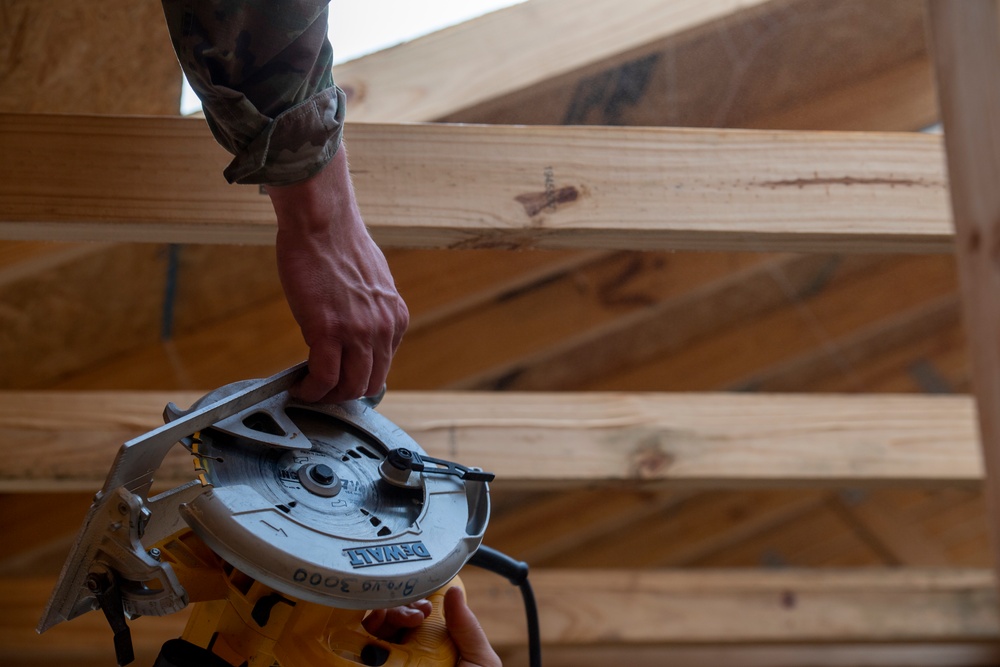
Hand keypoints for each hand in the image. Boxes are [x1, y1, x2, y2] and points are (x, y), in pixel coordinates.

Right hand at [267, 145, 408, 402]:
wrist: (323, 223)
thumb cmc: (338, 245)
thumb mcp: (371, 284)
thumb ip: (370, 311)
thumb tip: (356, 330)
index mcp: (396, 318)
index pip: (383, 366)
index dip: (359, 379)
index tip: (340, 380)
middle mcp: (384, 329)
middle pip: (370, 384)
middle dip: (344, 394)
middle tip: (321, 391)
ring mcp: (358, 333)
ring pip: (348, 387)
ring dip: (327, 396)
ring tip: (308, 390)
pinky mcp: (328, 331)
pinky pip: (323, 377)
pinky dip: (310, 390)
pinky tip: (298, 387)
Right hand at [362, 589, 500, 666]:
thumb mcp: (479, 662)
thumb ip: (467, 629)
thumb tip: (454, 590)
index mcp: (431, 648)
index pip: (414, 618)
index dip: (413, 607)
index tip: (421, 608)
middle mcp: (406, 658)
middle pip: (388, 625)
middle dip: (394, 612)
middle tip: (409, 618)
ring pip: (370, 640)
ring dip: (377, 625)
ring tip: (387, 624)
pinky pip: (357, 661)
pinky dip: (358, 647)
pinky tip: (369, 644)